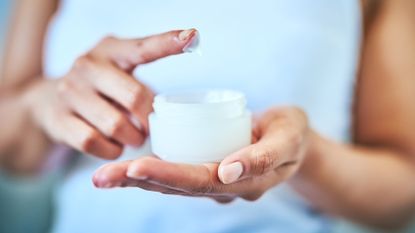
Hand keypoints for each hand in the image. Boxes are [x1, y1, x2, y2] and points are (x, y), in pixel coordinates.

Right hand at [24, 29, 197, 158]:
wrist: (48, 101)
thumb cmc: (99, 88)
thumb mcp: (118, 74)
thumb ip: (142, 86)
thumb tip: (170, 113)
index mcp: (111, 50)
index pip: (144, 47)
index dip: (169, 42)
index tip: (193, 37)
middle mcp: (88, 65)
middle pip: (134, 96)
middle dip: (149, 120)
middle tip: (149, 129)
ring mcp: (70, 91)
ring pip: (115, 125)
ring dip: (132, 138)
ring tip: (133, 138)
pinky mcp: (58, 118)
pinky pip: (93, 142)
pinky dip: (110, 150)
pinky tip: (114, 146)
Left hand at [93, 107, 310, 202]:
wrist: (291, 138)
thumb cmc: (291, 133)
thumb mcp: (289, 137)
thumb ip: (263, 155)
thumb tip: (227, 170)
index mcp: (243, 183)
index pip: (201, 181)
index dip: (169, 176)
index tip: (137, 167)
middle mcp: (223, 187)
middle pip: (177, 187)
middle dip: (138, 182)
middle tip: (101, 177)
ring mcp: (213, 179)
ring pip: (171, 182)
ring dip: (135, 180)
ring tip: (101, 176)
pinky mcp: (205, 166)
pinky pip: (175, 171)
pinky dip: (149, 171)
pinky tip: (123, 169)